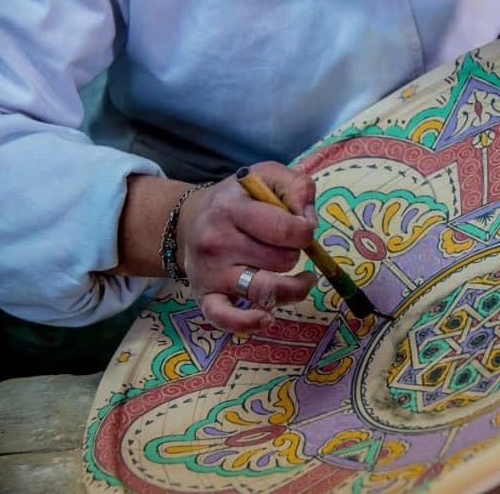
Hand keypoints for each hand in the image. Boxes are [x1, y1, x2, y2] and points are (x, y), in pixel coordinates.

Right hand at [176, 161, 317, 332]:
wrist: (190, 221)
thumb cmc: (238, 199)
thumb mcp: (267, 176)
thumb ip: (297, 187)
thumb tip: (309, 221)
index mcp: (232, 208)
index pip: (285, 229)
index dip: (305, 232)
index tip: (302, 230)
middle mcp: (217, 241)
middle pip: (281, 261)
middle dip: (295, 256)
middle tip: (288, 249)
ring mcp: (210, 271)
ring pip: (264, 291)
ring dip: (292, 290)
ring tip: (301, 281)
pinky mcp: (205, 296)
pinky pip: (226, 318)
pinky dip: (249, 323)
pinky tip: (267, 318)